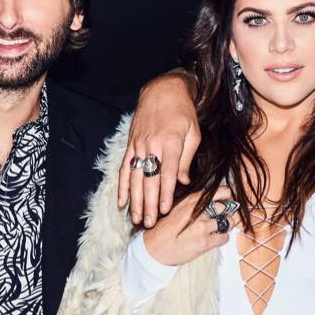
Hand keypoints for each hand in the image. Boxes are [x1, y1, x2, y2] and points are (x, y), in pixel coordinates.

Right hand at [119, 72, 200, 227]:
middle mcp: (152, 145)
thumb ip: (187, 159)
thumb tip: (183, 182)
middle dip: (149, 203)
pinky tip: (122, 201)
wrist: (163, 90)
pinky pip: (125, 169)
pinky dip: (123, 186)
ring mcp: (139, 146)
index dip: (165, 193)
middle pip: (149, 180)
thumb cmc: (183, 112)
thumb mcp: (193, 133)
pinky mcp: (131, 145)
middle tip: (149, 223)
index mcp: (171, 143)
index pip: (168, 173)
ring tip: (136, 218)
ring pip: (135, 178)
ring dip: (135, 200)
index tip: (164, 210)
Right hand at [142, 187, 239, 266]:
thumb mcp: (177, 209)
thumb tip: (215, 199)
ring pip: (228, 222)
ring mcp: (202, 227)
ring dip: (226, 225)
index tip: (228, 199)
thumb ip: (194, 203)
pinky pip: (225, 237)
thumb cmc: (164, 230)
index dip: (227, 195)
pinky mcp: (205, 242)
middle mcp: (198, 211)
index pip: (220, 192)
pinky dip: (223, 238)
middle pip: (226, 206)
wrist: (153, 250)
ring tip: (219, 227)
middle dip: (228, 211)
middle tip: (224, 216)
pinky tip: (214, 238)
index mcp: (191, 200)